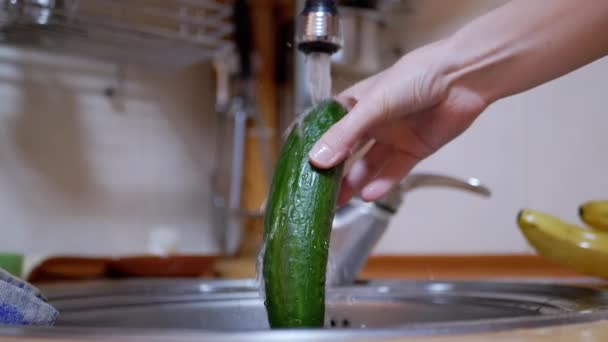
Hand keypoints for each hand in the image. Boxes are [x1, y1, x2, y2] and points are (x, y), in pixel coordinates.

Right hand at [308, 41, 488, 205]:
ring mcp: (393, 137)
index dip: (315, 148)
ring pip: (368, 166)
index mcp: (356, 104)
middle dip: (332, 173)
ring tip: (337, 202)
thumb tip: (317, 160)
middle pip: (346, 152)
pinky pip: (393, 171)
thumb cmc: (416, 76)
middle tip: (316, 194)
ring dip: (354, 183)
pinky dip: (382, 184)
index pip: (329, 129)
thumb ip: (345, 134)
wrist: (463, 77)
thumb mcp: (373, 105)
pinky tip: (369, 195)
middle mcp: (372, 122)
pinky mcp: (413, 151)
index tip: (300, 168)